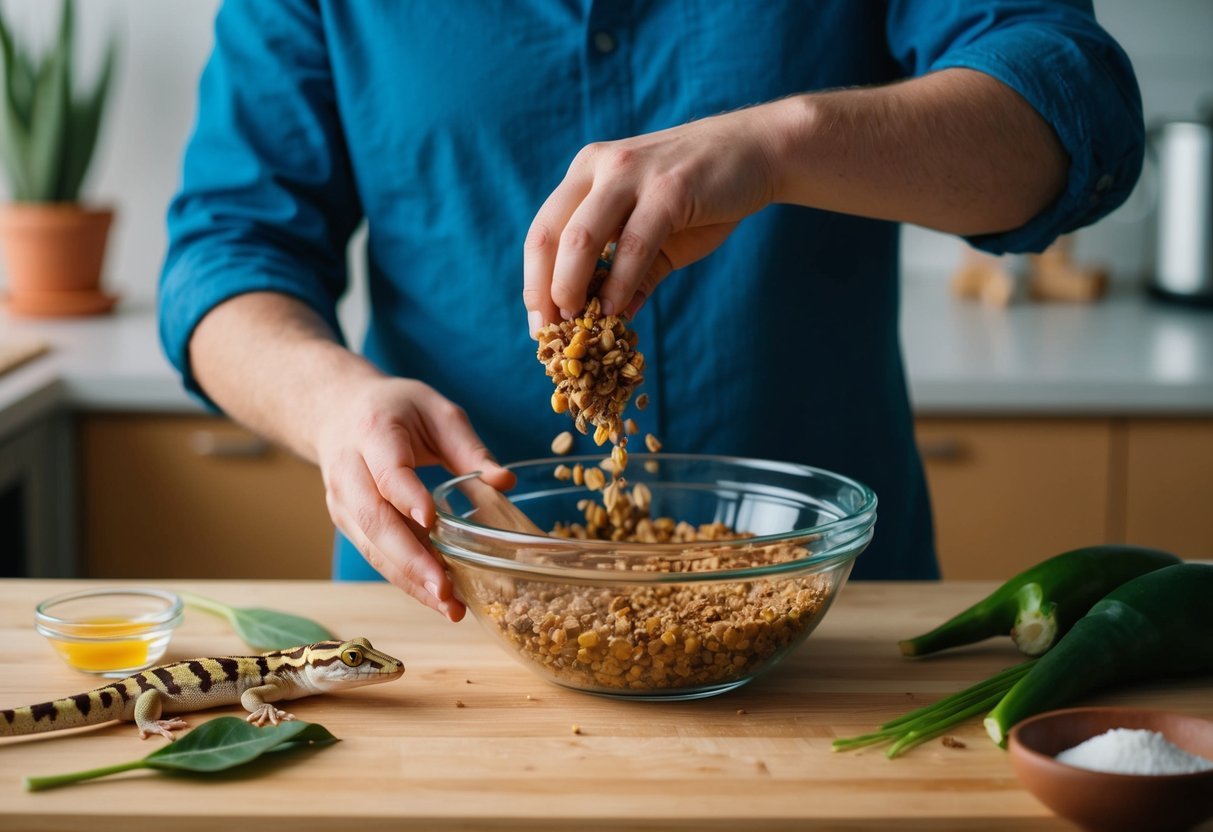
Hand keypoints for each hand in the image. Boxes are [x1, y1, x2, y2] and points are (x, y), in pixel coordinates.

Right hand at [313, 377, 514, 620]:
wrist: (336, 411)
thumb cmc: (395, 409)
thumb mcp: (436, 411)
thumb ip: (469, 447)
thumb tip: (505, 483)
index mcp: (372, 433)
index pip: (387, 471)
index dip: (407, 496)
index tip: (431, 520)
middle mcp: (348, 471)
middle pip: (374, 520)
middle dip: (411, 559)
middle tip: (446, 589)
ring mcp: (343, 501)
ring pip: (373, 546)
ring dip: (410, 580)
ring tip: (448, 607)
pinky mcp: (347, 523)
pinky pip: (375, 554)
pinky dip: (405, 579)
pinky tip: (435, 597)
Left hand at [523, 105, 780, 335]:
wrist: (758, 152)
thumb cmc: (703, 194)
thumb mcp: (657, 232)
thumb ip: (631, 272)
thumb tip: (610, 321)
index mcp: (587, 173)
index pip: (543, 230)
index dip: (533, 281)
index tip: (539, 325)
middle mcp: (600, 167)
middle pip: (549, 234)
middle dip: (542, 289)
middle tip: (550, 332)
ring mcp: (632, 174)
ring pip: (580, 238)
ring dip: (571, 287)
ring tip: (576, 325)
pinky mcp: (669, 189)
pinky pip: (632, 245)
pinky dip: (619, 283)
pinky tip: (615, 311)